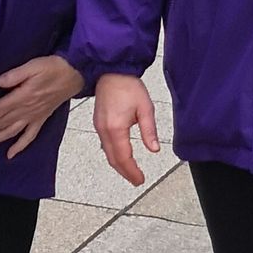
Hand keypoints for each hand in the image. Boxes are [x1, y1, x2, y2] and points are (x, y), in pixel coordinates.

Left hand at [0, 55, 83, 158]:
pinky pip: (29, 137)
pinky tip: (10, 154)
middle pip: (2, 123)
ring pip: (11, 132)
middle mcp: (27, 110)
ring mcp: (34, 117)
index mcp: (23, 97)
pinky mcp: (41, 119)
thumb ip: (15, 75)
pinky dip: (19, 147)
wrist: (75, 74)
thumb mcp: (34, 65)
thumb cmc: (54, 68)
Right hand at [93, 72, 159, 186]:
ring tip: (130, 172)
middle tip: (136, 180)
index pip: (124, 157)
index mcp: (116, 128)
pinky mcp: (98, 123)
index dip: (132, 171)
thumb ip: (149, 131)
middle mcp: (104, 130)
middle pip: (113, 159)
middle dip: (125, 172)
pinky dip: (113, 155)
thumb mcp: (145, 108)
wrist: (112, 72)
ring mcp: (99, 127)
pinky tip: (121, 157)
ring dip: (118, 165)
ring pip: (108, 153)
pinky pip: (105, 145)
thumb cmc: (128, 86)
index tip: (140, 179)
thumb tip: (154, 149)